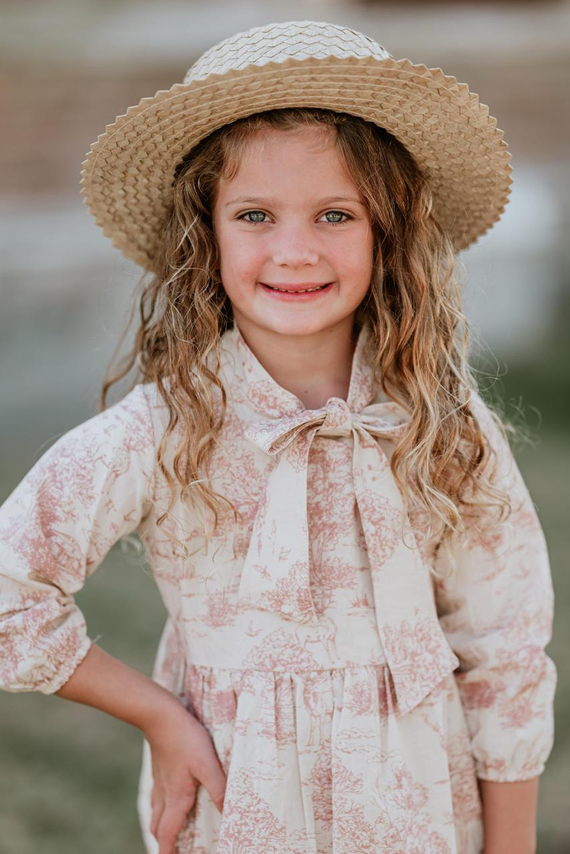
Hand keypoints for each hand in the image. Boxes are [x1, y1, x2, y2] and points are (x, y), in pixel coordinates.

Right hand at [143, 703, 226, 853]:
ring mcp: (159, 781)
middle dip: (164, 842)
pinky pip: (156, 796)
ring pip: (155, 812)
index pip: (167, 834)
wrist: (160, 717)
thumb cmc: (185, 739)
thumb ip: (219, 788)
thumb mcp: (207, 764)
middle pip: (158, 827)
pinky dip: (160, 806)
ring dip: (161, 825)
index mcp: (176, 798)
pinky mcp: (158, 768)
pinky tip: (167, 797)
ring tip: (169, 831)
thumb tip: (228, 814)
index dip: (168, 852)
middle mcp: (164, 794)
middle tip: (172, 850)